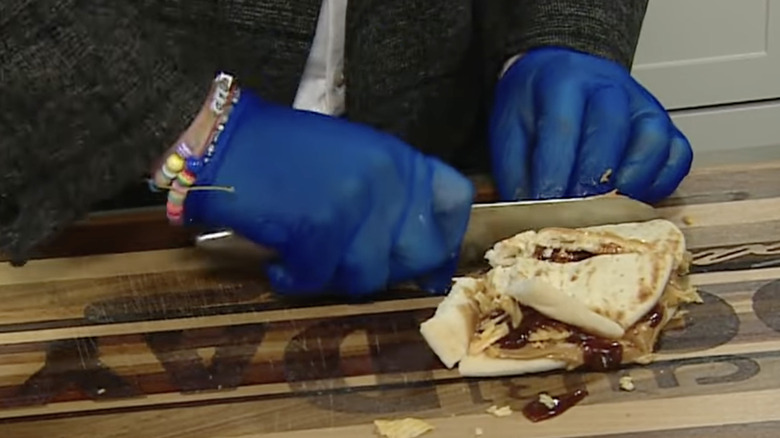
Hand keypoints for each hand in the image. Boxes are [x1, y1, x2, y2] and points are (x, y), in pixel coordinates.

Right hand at [182, 90, 473, 296]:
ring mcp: (354, 205)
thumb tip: (420, 254)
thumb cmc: (285, 151)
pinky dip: (294, 279)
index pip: (454, 200)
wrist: (225, 142)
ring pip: (368, 276)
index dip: (445, 237)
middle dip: (387, 269)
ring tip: (307, 259)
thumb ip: (391, 196)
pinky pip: (317, 279)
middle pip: (418, 252)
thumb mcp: (355, 157)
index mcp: (398, 158)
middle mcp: (386, 180)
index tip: (426, 260)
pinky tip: (278, 264)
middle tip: (349, 263)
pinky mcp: (317, 229)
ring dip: (334, 278)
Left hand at [489, 47, 691, 203]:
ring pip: (651, 140)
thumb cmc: (535, 107)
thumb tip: (527, 211)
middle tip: (576, 213)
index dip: (554, 173)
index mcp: (562, 81)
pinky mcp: (661, 123)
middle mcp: (607, 87)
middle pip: (610, 131)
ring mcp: (640, 103)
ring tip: (608, 209)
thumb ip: (516, 169)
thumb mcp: (509, 130)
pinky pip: (677, 153)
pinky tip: (636, 199)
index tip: (544, 206)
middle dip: (591, 180)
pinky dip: (662, 181)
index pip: (562, 128)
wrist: (558, 73)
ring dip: (631, 181)